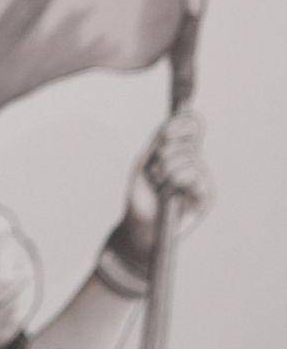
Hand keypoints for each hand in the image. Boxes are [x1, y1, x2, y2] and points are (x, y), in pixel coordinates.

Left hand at [108, 110, 211, 268]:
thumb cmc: (141, 195)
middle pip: (191, 139)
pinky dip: (177, 180)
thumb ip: (159, 143)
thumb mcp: (144, 164)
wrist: (140, 226)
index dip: (183, 123)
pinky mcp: (206, 196)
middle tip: (154, 170)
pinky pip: (195, 176)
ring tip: (158, 184)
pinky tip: (169, 192)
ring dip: (167, 168)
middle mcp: (194, 163)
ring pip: (191, 157)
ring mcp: (202, 179)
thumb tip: (170, 123)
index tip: (164, 132)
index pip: (192, 127)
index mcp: (180, 152)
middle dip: (167, 151)